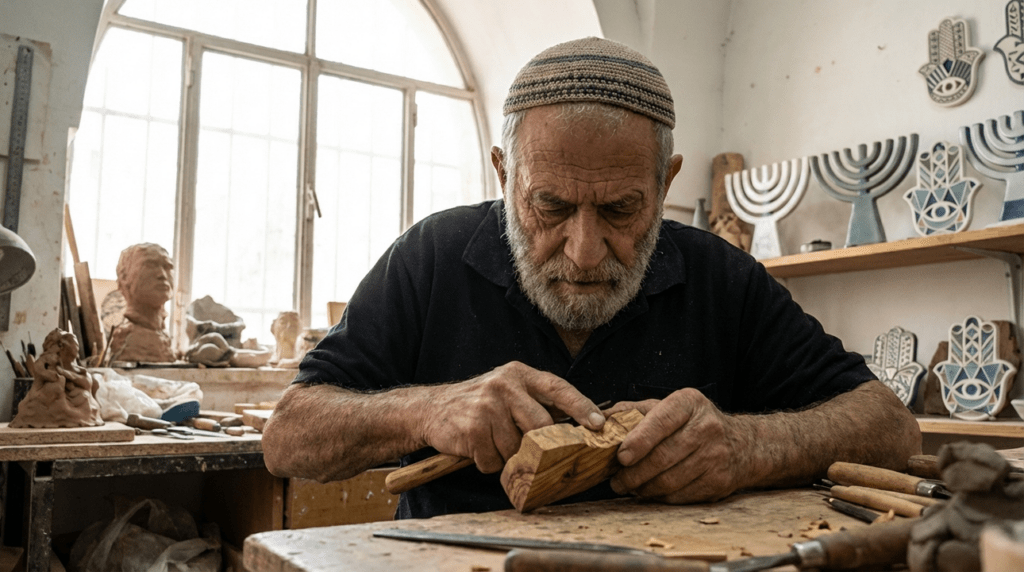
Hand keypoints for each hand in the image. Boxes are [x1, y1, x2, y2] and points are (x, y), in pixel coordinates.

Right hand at [419, 361, 604, 473]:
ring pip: (516, 447)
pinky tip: (476, 447)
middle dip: (538, 444)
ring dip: (506, 454)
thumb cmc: (478, 405)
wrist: (431, 409)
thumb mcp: (508, 391)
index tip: (598, 424)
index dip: (581, 406)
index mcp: (518, 374)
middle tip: (528, 448)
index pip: (558, 388)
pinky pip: (494, 460)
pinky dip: (487, 461)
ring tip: (491, 441)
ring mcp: (487, 405)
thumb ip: (537, 402)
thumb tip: (578, 425)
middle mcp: (504, 385)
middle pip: (541, 425)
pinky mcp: (473, 427)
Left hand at [608, 388, 749, 503]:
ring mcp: (716, 455)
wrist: (742, 445)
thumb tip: (598, 420)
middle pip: (663, 456)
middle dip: (634, 473)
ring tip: (629, 488)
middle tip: (617, 481)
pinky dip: (661, 497)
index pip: (661, 421)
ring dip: (644, 488)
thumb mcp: (667, 406)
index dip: (639, 441)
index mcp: (689, 403)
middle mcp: (706, 427)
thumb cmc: (693, 423)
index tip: (621, 456)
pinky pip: (681, 495)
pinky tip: (651, 492)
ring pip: (670, 480)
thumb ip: (632, 411)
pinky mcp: (719, 481)